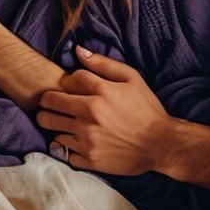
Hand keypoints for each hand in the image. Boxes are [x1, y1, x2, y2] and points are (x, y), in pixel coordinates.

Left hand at [37, 47, 174, 175]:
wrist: (160, 145)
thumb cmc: (147, 109)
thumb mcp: (132, 79)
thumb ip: (103, 64)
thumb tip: (78, 51)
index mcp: (100, 92)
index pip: (66, 80)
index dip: (67, 83)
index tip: (71, 88)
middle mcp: (89, 114)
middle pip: (49, 104)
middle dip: (49, 102)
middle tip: (56, 105)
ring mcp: (87, 138)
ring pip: (51, 128)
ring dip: (56, 124)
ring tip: (67, 124)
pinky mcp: (88, 159)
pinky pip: (63, 152)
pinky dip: (67, 147)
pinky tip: (78, 142)